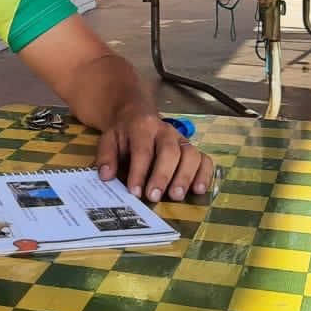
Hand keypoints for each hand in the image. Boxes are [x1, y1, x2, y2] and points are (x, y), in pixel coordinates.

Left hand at [95, 110, 212, 202]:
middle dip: (163, 176)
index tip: (135, 192)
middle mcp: (166, 130)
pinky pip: (204, 159)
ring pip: (190, 154)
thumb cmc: (123, 133)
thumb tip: (106, 176)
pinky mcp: (192, 148)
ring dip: (185, 177)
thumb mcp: (108, 139)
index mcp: (142, 126)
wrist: (137, 114)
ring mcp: (181, 139)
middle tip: (154, 196)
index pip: (143, 150)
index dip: (139, 172)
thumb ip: (106, 156)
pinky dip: (205, 174)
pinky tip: (199, 190)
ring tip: (176, 196)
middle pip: (169, 151)